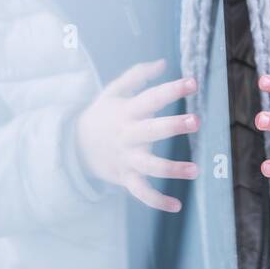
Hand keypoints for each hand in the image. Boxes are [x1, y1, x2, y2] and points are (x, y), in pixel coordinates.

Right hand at [76, 58, 199, 212]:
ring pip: (150, 166)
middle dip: (173, 126)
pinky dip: (157, 201)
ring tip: (196, 170)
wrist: (74, 147)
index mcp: (127, 111)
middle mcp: (128, 135)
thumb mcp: (113, 91)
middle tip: (196, 121)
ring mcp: (127, 158)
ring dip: (172, 169)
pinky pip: (141, 192)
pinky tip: (177, 206)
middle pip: (152, 130)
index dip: (172, 89)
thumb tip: (163, 62)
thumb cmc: (102, 115)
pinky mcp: (125, 178)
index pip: (152, 98)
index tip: (193, 82)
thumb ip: (138, 75)